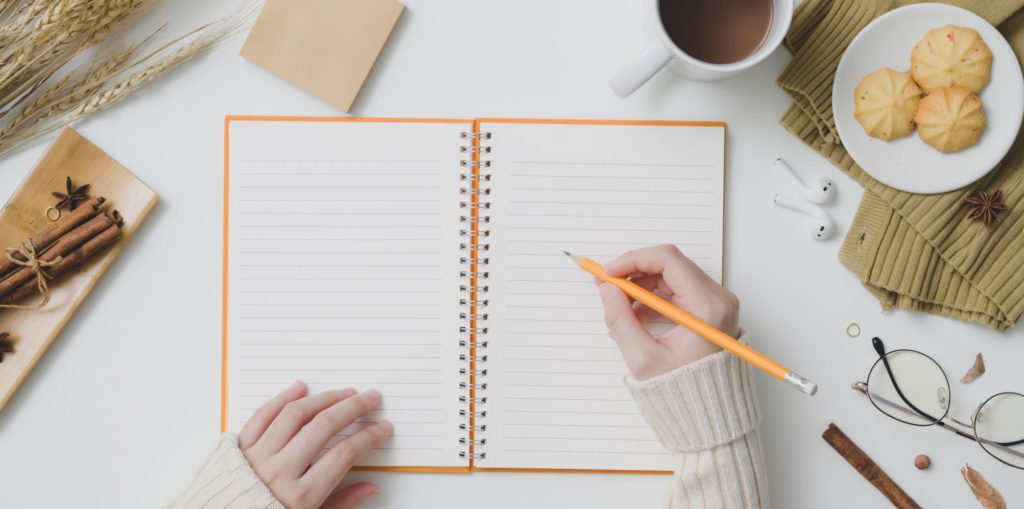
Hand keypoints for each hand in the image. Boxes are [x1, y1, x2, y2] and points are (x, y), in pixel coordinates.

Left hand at [238, 382, 391, 508]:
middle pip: (324, 427)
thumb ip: (340, 504)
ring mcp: (257, 457)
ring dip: (324, 398)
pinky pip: (263, 415)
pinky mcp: (239, 448)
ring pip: (295, 414)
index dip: (367, 438)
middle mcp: (279, 472)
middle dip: (352, 408)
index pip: (343, 456)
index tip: (381, 428)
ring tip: (343, 392)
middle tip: (369, 398)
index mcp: (299, 496)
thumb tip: (370, 488)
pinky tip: (300, 388)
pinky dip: (283, 397)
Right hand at [596, 244, 739, 379]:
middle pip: (669, 265)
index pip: (668, 260)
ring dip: (640, 287)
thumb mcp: (644, 359)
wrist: (711, 413)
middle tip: (607, 287)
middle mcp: (718, 299)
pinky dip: (652, 298)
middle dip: (633, 273)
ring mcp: (716, 303)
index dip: (632, 260)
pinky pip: (677, 291)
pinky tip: (635, 318)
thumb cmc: (685, 393)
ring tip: (620, 312)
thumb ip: (620, 320)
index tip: (608, 273)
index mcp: (708, 307)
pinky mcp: (710, 310)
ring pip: (670, 276)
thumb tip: (607, 290)